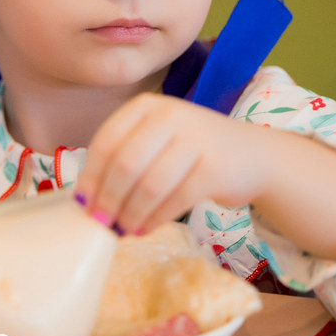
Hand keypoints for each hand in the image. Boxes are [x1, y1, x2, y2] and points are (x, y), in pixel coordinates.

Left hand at [76, 93, 264, 236]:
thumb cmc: (192, 152)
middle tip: (101, 222)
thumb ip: (124, 158)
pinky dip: (154, 219)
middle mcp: (170, 115)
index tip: (83, 203)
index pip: (107, 140)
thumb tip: (86, 199)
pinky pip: (175, 200)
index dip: (90, 176)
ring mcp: (195, 139)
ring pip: (149, 185)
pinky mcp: (214, 167)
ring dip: (131, 214)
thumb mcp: (156, 141)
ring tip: (124, 229)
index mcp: (147, 106)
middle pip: (125, 164)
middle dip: (108, 199)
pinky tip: (146, 228)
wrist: (253, 156)